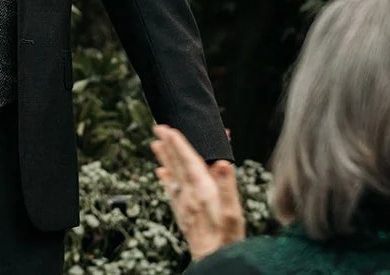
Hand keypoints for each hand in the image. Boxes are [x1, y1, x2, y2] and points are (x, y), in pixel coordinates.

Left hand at [150, 125, 244, 260]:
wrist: (213, 262)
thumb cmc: (227, 240)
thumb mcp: (233, 213)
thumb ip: (227, 187)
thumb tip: (223, 164)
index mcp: (202, 191)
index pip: (188, 161)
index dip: (179, 144)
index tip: (169, 129)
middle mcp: (189, 195)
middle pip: (177, 165)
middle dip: (169, 146)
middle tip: (158, 128)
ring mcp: (184, 205)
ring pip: (172, 176)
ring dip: (165, 159)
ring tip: (156, 144)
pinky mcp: (182, 214)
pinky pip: (171, 192)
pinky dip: (166, 179)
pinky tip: (161, 173)